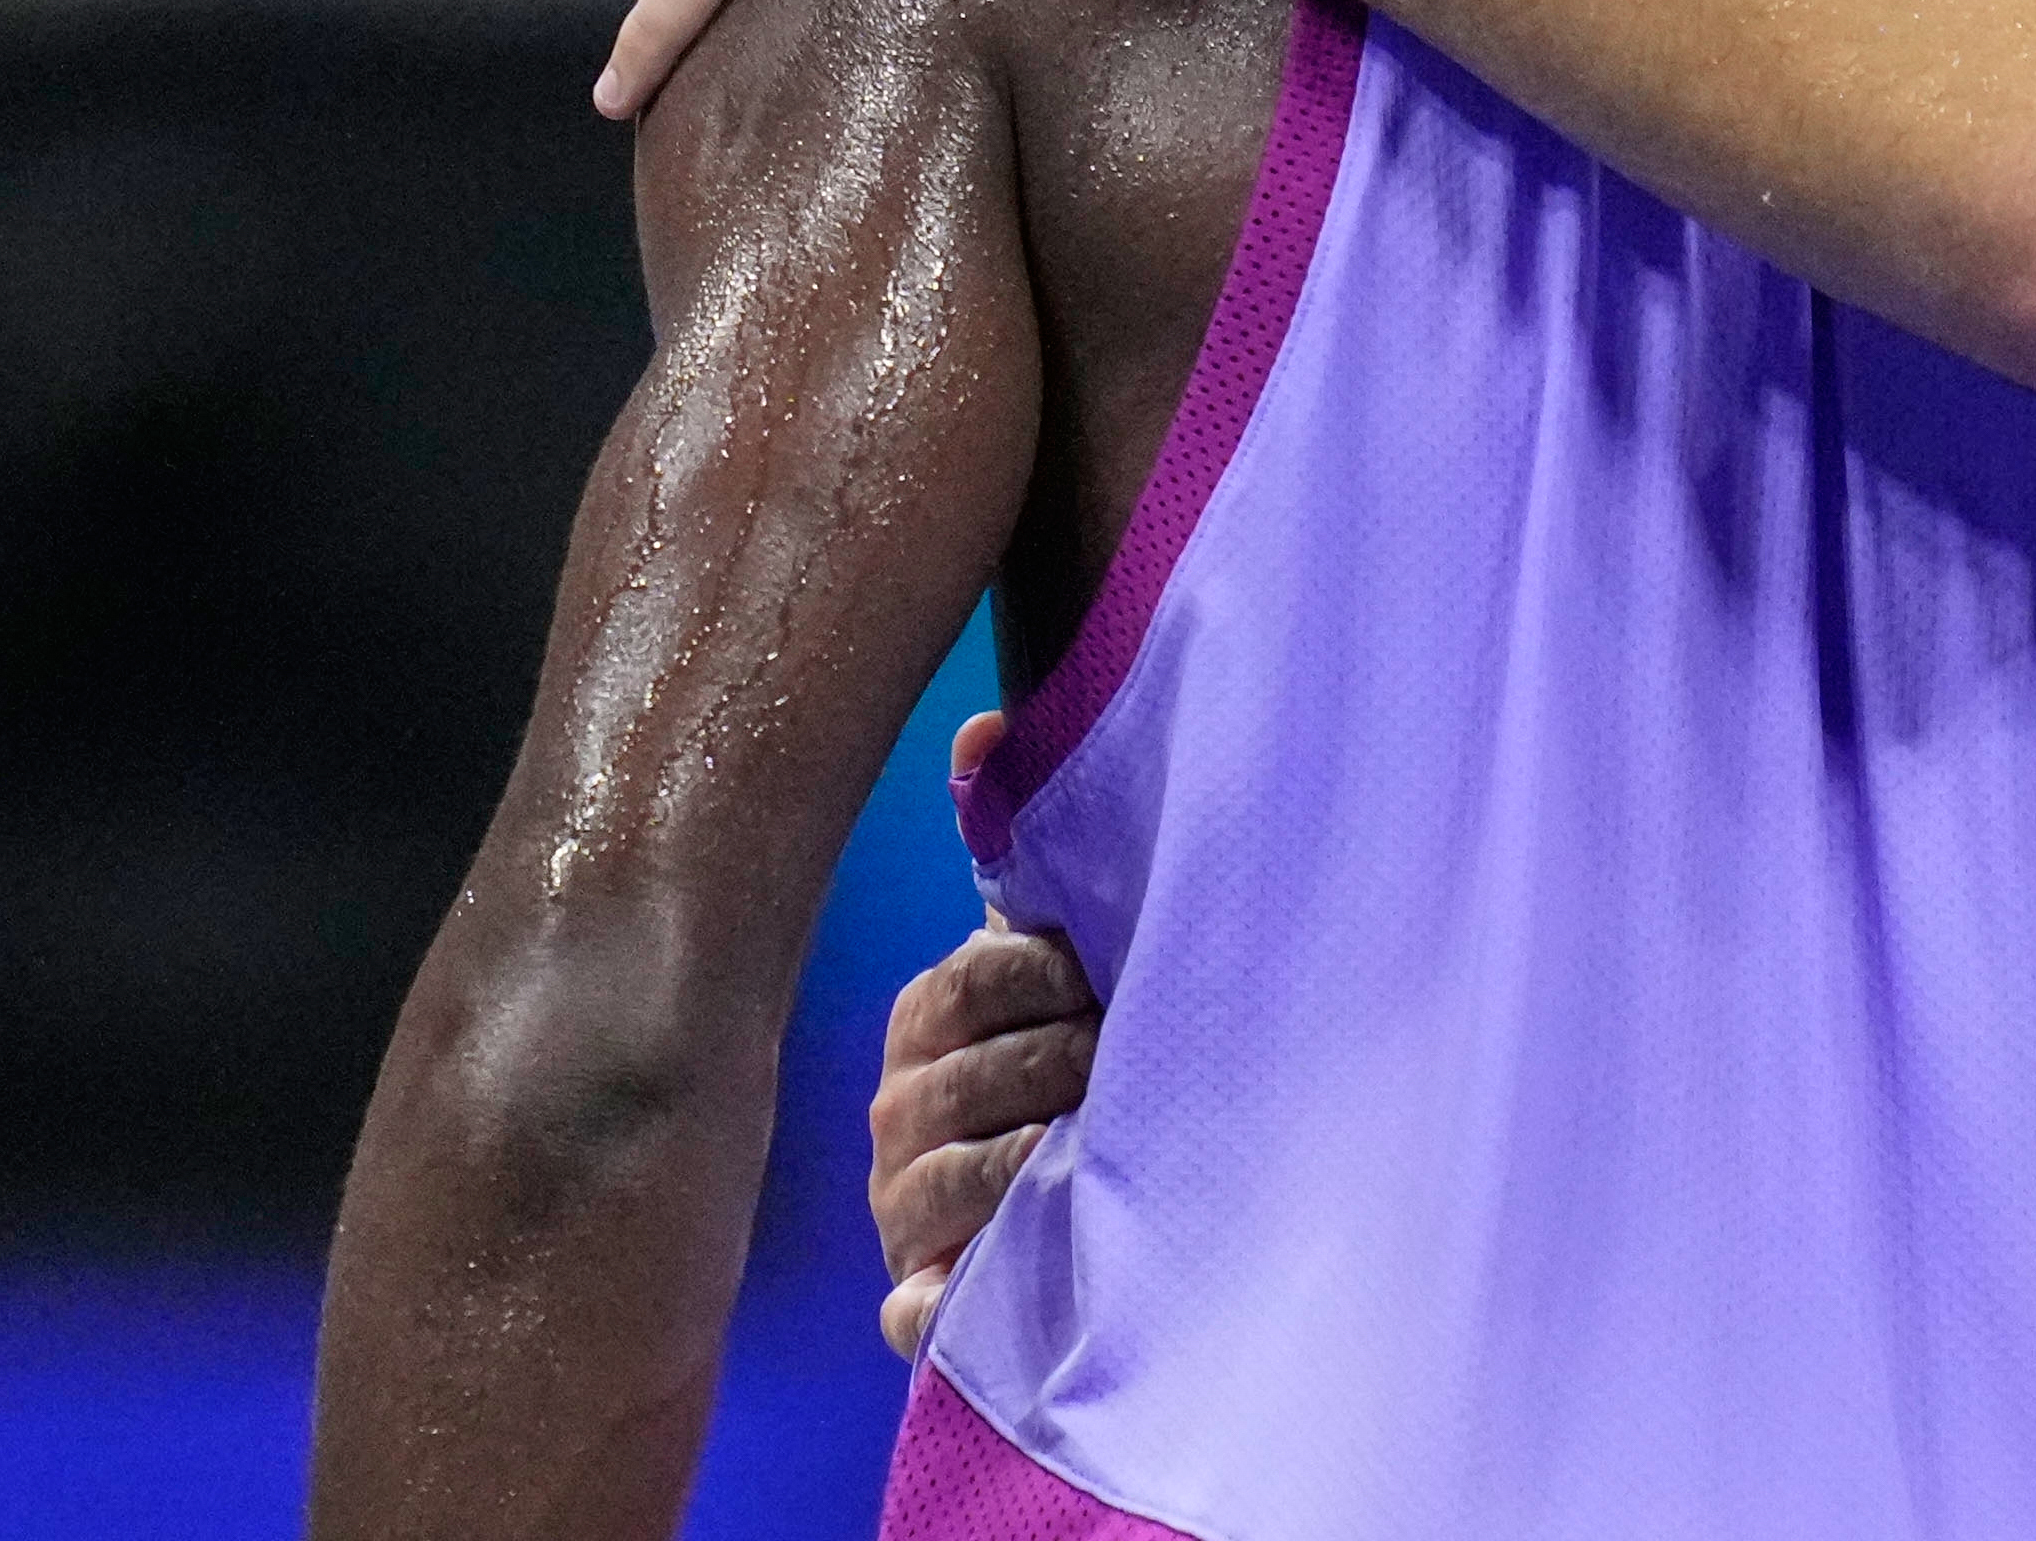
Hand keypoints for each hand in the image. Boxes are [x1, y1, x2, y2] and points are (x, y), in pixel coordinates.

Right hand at [869, 724, 1107, 1359]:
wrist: (1062, 1182)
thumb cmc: (1063, 1043)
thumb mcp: (1045, 953)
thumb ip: (1024, 856)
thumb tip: (983, 726)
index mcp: (927, 1021)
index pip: (971, 982)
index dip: (1050, 976)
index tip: (1112, 978)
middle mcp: (899, 1112)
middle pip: (974, 1081)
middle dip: (1064, 1067)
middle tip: (1136, 1062)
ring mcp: (903, 1210)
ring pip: (960, 1181)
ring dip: (1035, 1164)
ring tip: (1104, 1146)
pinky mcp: (919, 1302)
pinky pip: (917, 1309)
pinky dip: (943, 1303)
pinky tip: (979, 1288)